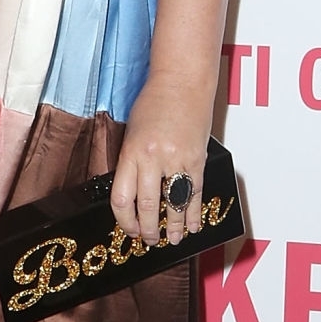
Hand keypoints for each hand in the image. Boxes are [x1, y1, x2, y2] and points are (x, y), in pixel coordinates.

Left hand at [110, 76, 210, 247]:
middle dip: (148, 229)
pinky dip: (195, 212)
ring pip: (175, 204)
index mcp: (132, 152)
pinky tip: (194, 224)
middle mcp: (154, 158)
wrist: (182, 81)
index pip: (122, 198)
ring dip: (174, 226)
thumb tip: (132, 193)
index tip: (128, 229)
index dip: (125, 220)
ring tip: (174, 238)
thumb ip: (130, 161)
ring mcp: (178, 160)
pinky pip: (196, 192)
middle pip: (148, 207)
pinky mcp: (197, 159)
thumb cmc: (154, 101)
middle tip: (149, 240)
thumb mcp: (131, 132)